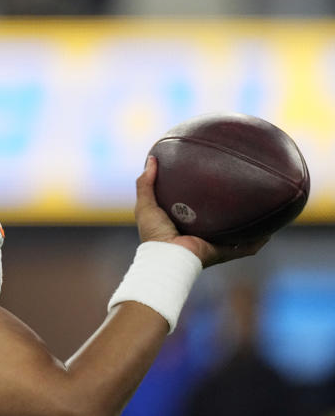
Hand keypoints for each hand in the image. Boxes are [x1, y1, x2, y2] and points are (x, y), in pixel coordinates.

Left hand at [134, 156, 267, 267]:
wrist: (166, 257)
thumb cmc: (154, 233)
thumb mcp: (146, 205)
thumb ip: (146, 182)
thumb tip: (152, 158)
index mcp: (183, 225)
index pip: (196, 210)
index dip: (203, 198)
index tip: (211, 182)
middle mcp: (200, 235)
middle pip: (219, 220)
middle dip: (230, 209)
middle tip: (240, 191)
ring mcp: (213, 245)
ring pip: (236, 234)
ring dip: (249, 225)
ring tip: (261, 209)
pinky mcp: (223, 252)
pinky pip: (245, 248)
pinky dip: (257, 242)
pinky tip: (269, 232)